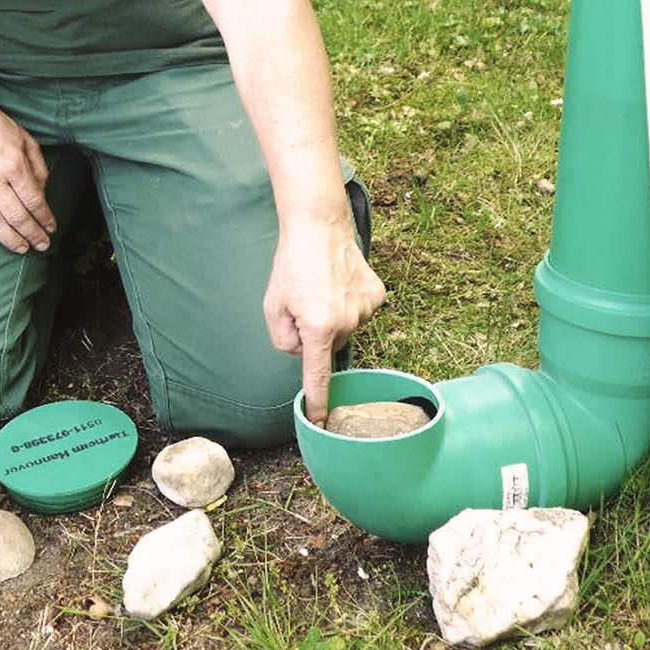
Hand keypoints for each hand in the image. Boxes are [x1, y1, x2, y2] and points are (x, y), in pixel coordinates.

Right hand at [0, 95, 55, 254]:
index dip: (44, 218)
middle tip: (41, 245)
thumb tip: (42, 193)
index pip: (33, 201)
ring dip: (10, 239)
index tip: (51, 228)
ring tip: (21, 248)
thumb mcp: (26, 140)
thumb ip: (37, 167)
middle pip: (16, 216)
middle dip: (32, 234)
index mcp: (13, 165)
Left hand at [263, 217, 385, 426]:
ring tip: (322, 286)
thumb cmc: (291, 264)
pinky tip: (339, 283)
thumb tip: (303, 352)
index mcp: (317, 327)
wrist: (319, 226)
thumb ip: (283, 340)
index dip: (318, 402)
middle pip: (328, 346)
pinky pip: (360, 312)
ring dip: (333, 316)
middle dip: (315, 332)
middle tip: (304, 301)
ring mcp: (366, 308)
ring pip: (346, 328)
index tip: (321, 422)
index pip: (318, 376)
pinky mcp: (377, 295)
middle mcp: (347, 321)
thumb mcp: (272, 306)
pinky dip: (349, 303)